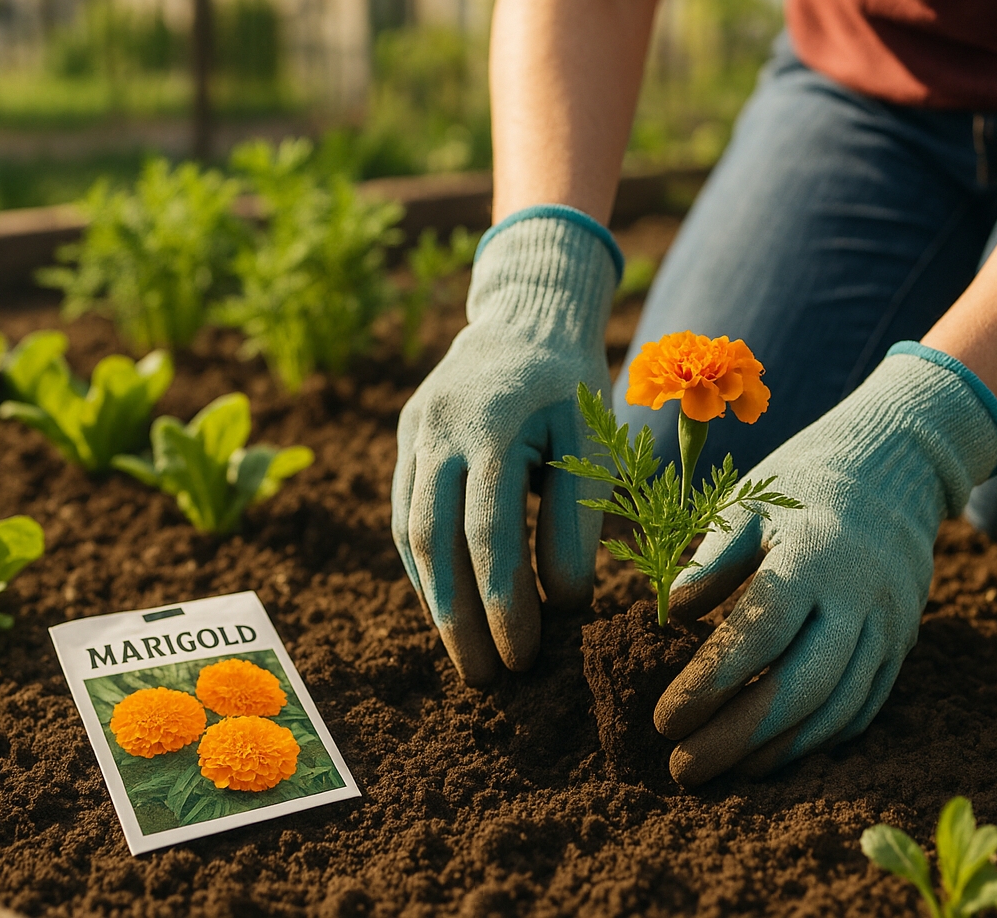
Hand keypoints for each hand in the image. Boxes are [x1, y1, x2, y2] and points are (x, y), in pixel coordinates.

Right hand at [392, 207, 620, 683]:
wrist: (526, 316)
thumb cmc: (573, 386)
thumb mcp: (594, 439)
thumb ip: (579, 518)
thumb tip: (566, 604)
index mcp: (495, 422)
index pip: (491, 531)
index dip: (505, 601)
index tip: (527, 655)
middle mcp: (441, 427)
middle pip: (436, 541)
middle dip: (459, 618)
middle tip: (487, 680)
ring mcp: (414, 432)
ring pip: (409, 533)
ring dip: (435, 602)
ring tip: (466, 658)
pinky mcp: (404, 440)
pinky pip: (402, 514)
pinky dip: (424, 568)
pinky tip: (447, 609)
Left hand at [653, 345, 996, 784]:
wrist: (894, 469)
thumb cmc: (802, 486)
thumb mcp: (749, 502)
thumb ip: (712, 558)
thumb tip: (670, 612)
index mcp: (813, 556)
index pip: (760, 632)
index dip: (711, 682)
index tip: (664, 719)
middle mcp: (859, 597)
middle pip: (802, 686)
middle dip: (737, 737)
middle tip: (682, 769)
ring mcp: (888, 627)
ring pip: (837, 709)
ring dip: (777, 750)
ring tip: (723, 771)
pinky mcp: (902, 646)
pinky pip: (864, 708)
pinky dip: (818, 741)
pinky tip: (773, 756)